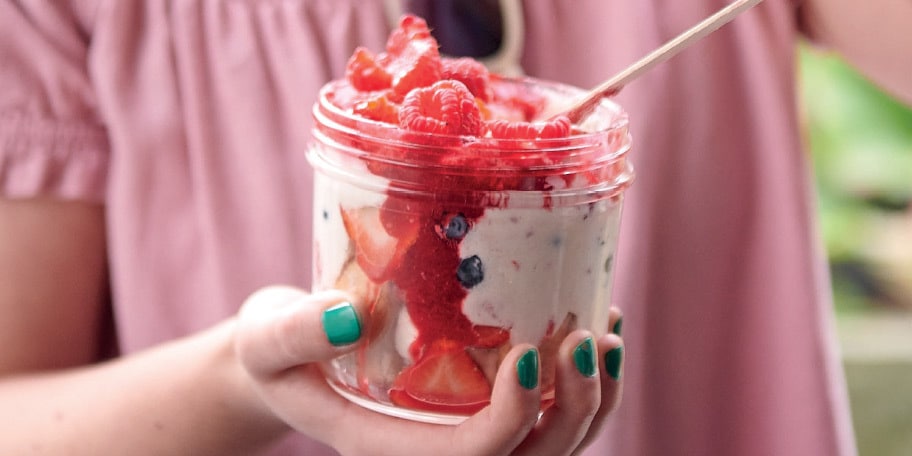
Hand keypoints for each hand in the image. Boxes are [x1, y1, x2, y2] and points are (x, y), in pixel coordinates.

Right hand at [234, 286, 623, 455]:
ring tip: (606, 335)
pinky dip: (585, 389)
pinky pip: (549, 420)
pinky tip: (599, 331)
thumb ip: (295, 332)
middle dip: (574, 412)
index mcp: (390, 450)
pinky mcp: (479, 412)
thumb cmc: (276, 353)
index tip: (526, 352)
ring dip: (592, 403)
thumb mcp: (267, 340)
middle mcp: (437, 454)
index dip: (512, 419)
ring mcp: (464, 437)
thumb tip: (345, 315)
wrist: (288, 362)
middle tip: (587, 338)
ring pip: (551, 450)